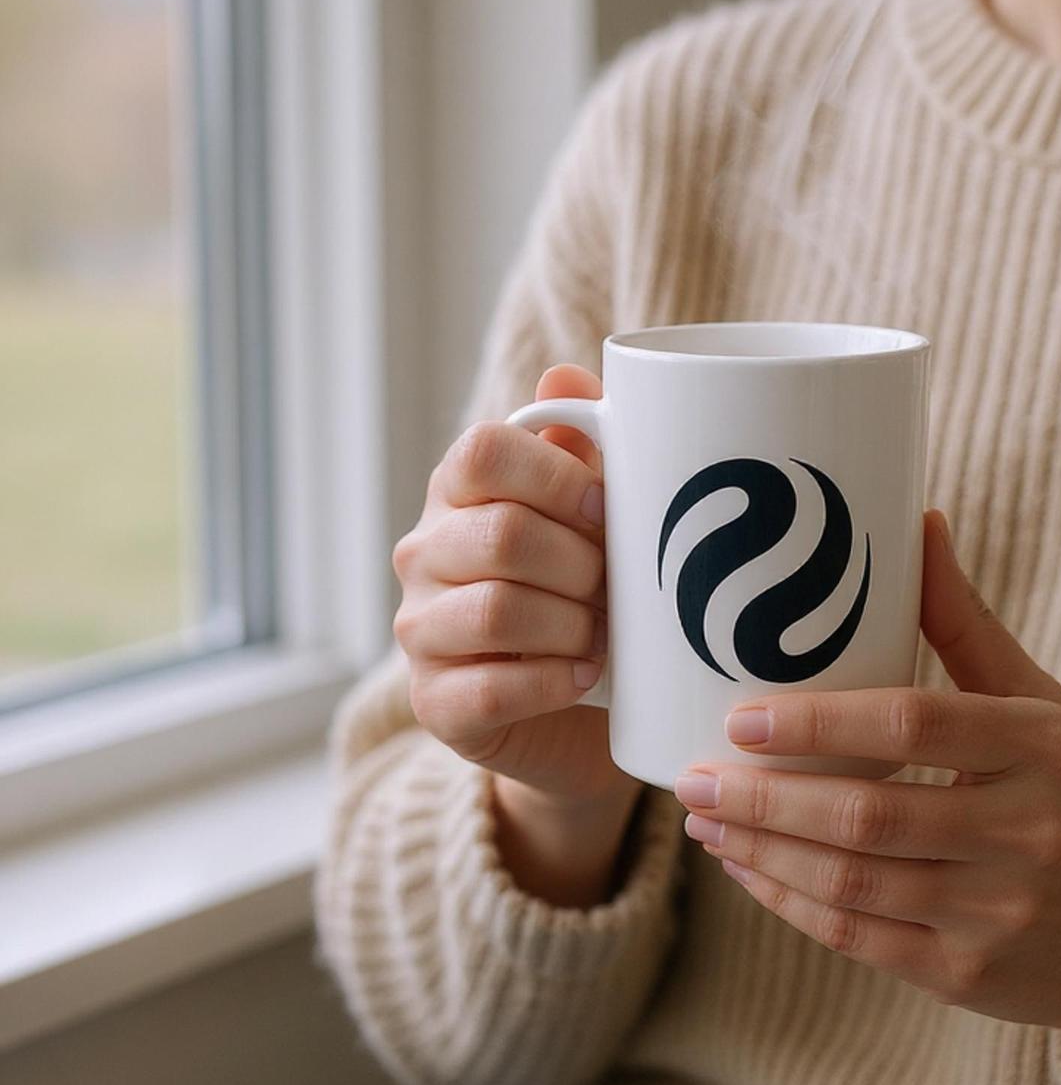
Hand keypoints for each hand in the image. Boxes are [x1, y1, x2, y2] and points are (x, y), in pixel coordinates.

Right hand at [393, 364, 633, 810]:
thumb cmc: (588, 589)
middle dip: (582, 564)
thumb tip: (568, 375)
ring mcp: (419, 630)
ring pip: (499, 611)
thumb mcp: (594, 513)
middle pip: (502, 535)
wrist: (583, 709)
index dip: (557, 475)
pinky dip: (555, 681)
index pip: (483, 451)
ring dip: (574, 624)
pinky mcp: (434, 703)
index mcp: (459, 490)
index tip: (607, 508)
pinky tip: (586, 675)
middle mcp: (424, 553)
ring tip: (604, 634)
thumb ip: (585, 443)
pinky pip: (493, 688)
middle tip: (616, 586)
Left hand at [673, 510, 1060, 1050]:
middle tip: (691, 778)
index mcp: (1038, 745)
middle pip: (867, 813)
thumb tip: (918, 522)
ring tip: (703, 820)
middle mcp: (1024, 831)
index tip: (742, 715)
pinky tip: (746, 870)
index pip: (914, 724)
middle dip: (764, 797)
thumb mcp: (1040, 702)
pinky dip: (789, 903)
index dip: (819, 721)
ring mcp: (996, 912)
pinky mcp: (967, 975)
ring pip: (851, 881)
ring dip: (762, 851)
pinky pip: (857, 937)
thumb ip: (968, 625)